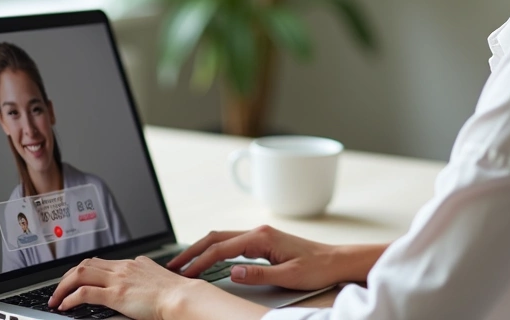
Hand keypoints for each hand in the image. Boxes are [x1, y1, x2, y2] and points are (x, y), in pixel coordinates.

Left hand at [48, 255, 189, 319]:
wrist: (183, 297)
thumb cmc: (176, 294)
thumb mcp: (159, 278)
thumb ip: (146, 276)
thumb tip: (143, 279)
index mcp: (133, 263)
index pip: (100, 261)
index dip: (83, 270)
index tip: (74, 280)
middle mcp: (123, 267)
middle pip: (86, 264)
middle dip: (67, 277)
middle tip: (58, 289)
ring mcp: (118, 279)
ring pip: (80, 274)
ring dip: (63, 286)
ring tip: (56, 299)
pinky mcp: (116, 294)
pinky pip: (85, 293)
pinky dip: (70, 298)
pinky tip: (64, 306)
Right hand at [166, 225, 361, 290]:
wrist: (336, 260)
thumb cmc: (317, 268)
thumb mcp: (288, 276)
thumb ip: (258, 275)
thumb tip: (231, 272)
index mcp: (261, 238)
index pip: (221, 249)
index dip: (200, 261)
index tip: (185, 273)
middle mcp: (258, 232)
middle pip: (216, 237)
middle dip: (193, 251)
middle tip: (174, 265)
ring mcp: (260, 235)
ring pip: (222, 238)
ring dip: (202, 249)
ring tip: (185, 263)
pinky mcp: (263, 241)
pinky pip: (232, 243)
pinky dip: (215, 250)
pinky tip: (209, 259)